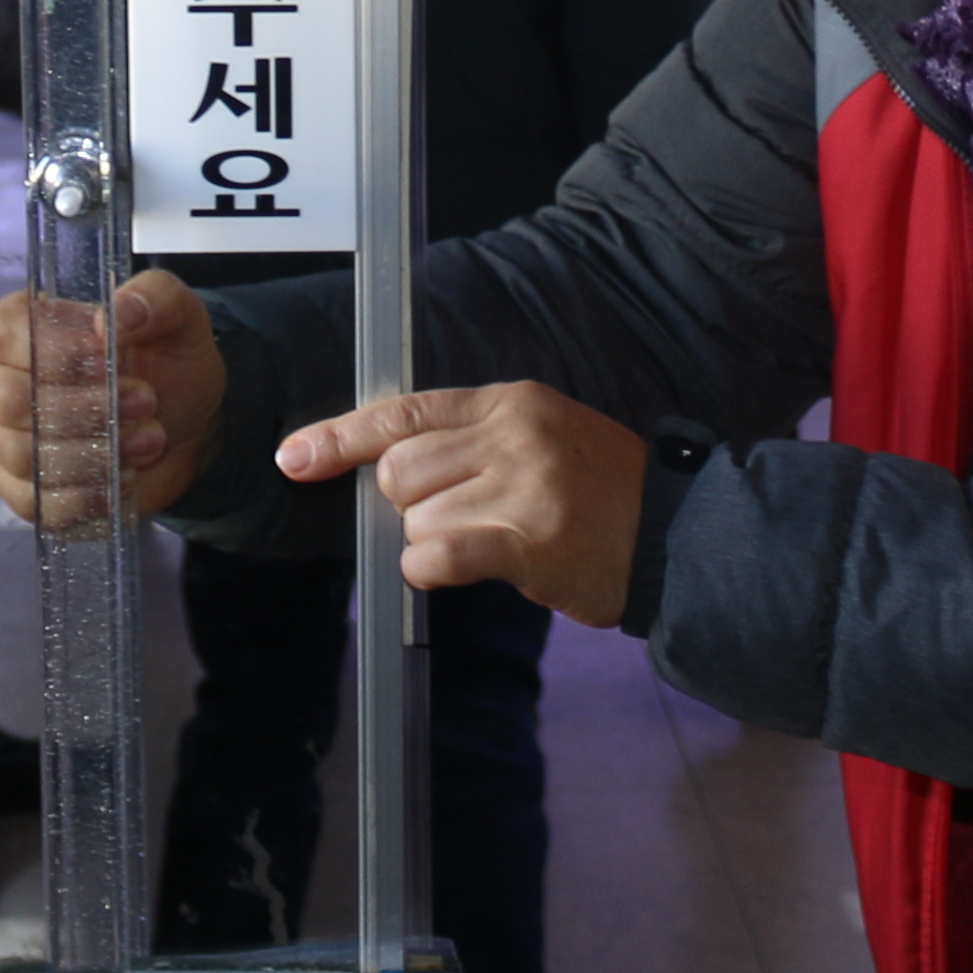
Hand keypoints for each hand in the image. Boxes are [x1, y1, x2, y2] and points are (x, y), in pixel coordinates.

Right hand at [0, 268, 226, 528]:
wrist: (192, 426)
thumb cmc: (169, 361)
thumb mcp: (179, 317)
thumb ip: (154, 298)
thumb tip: (117, 313)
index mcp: (28, 328)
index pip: (2, 334)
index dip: (53, 350)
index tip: (108, 357)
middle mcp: (5, 383)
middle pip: (8, 400)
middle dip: (84, 406)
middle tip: (144, 401)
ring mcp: (11, 441)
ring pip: (24, 455)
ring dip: (95, 451)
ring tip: (152, 439)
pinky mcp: (29, 492)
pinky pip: (38, 503)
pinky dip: (88, 496)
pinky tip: (126, 478)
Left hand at [277, 382, 651, 627]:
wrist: (676, 536)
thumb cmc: (602, 494)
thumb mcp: (541, 436)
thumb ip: (472, 440)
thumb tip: (390, 467)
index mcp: (510, 401)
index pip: (405, 412)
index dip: (340, 436)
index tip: (296, 456)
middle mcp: (511, 435)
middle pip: (399, 472)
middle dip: (408, 506)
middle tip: (458, 520)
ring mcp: (521, 486)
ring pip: (415, 520)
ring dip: (433, 544)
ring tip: (487, 545)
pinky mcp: (527, 541)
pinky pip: (437, 556)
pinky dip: (431, 571)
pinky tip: (459, 570)